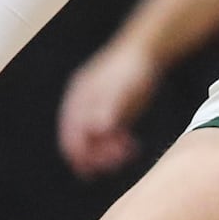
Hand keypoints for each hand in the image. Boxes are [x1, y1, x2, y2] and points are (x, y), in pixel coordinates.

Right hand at [57, 41, 160, 178]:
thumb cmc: (133, 67)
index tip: (91, 171)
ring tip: (128, 151)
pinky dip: (116, 143)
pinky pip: (108, 134)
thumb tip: (97, 129)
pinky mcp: (111, 110)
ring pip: (96, 139)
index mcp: (78, 99)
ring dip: (107, 151)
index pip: (70, 134)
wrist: (148, 48)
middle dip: (96, 155)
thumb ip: (110, 107)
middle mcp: (83, 105)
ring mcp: (96, 107)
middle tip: (118, 161)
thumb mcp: (123, 87)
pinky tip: (131, 145)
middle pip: (81, 140)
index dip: (78, 154)